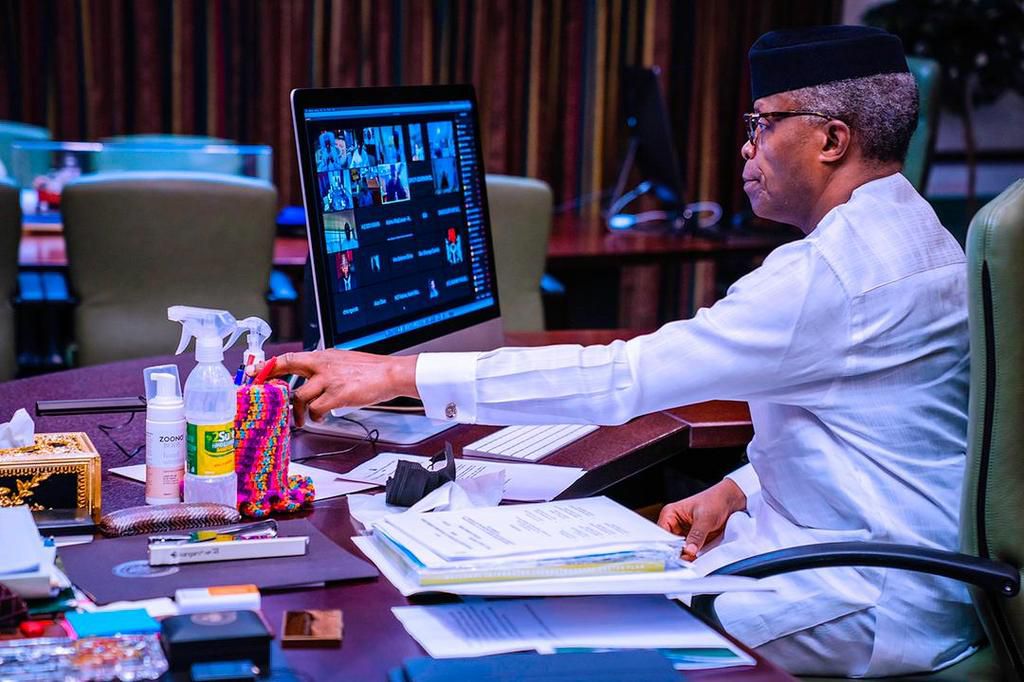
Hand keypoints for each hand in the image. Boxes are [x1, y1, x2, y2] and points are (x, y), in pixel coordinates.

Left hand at [251, 350, 418, 426]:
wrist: (390, 374)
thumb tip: (311, 378)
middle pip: (286, 368)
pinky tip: (322, 417)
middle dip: (271, 382)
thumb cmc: (370, 370)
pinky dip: (316, 417)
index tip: (254, 372)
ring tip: (305, 419)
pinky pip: (316, 410)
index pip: (288, 357)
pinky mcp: (337, 395)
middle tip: (266, 396)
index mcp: (322, 356)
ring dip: (300, 412)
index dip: (269, 365)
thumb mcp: (343, 361)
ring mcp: (328, 380)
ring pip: (299, 397)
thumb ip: (324, 368)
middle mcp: (322, 365)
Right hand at [657, 478, 746, 560]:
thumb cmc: (715, 501)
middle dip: (676, 553)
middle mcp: (675, 524)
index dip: (666, 545)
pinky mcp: (693, 540)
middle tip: (684, 560)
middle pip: (669, 544)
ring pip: (679, 550)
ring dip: (685, 557)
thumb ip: (696, 535)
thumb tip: (689, 550)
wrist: (731, 502)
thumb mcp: (705, 518)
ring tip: (691, 560)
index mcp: (670, 514)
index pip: (662, 533)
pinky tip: (695, 560)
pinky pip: (689, 552)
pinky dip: (692, 557)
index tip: (674, 556)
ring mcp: (684, 533)